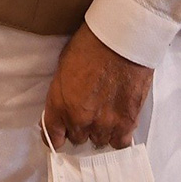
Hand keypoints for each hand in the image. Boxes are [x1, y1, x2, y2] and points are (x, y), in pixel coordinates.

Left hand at [41, 24, 152, 149]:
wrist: (121, 39)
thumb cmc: (91, 44)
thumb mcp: (64, 66)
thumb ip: (62, 94)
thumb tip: (63, 107)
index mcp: (60, 104)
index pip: (53, 136)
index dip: (56, 135)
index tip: (60, 132)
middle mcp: (81, 119)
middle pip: (78, 138)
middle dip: (81, 127)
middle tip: (88, 111)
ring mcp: (105, 123)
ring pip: (99, 140)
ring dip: (100, 129)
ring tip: (106, 113)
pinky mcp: (127, 122)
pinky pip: (120, 142)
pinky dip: (119, 134)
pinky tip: (119, 123)